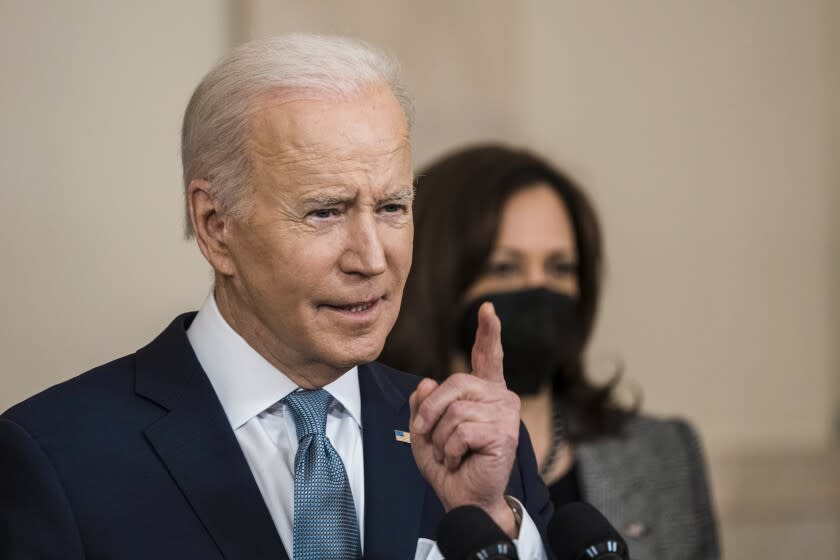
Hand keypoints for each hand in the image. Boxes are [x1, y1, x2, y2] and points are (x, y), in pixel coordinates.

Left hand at [409, 302, 521, 536]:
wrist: (464, 499)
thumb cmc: (449, 465)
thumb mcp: (424, 431)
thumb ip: (423, 404)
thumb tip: (426, 382)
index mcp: (483, 393)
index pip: (487, 356)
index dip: (488, 332)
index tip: (489, 309)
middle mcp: (499, 397)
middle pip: (454, 382)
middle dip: (430, 412)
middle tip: (427, 436)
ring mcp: (505, 413)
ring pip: (454, 410)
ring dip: (440, 438)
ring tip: (451, 454)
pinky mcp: (505, 433)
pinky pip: (461, 430)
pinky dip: (450, 450)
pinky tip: (460, 460)